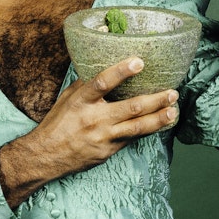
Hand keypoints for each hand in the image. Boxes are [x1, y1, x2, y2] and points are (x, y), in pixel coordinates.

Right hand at [0, 57, 177, 206]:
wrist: (45, 156)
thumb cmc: (57, 123)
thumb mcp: (68, 98)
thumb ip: (87, 83)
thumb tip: (104, 64)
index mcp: (81, 101)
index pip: (103, 82)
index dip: (121, 71)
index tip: (139, 61)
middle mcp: (94, 119)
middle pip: (131, 108)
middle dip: (155, 99)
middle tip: (172, 92)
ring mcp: (103, 137)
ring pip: (137, 127)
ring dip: (158, 118)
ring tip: (173, 111)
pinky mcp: (108, 151)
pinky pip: (132, 139)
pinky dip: (148, 131)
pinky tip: (160, 124)